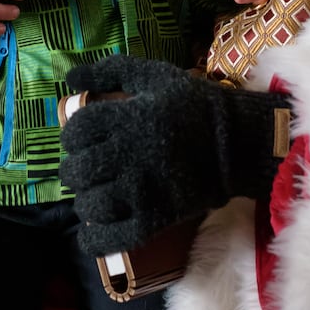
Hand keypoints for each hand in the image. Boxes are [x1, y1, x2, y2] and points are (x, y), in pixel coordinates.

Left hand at [60, 55, 288, 254]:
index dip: (72, 136)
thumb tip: (71, 76)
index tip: (82, 140)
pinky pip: (112, 238)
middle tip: (86, 171)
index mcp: (128, 117)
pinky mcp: (156, 218)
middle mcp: (130, 154)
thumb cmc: (193, 105)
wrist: (238, 142)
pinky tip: (94, 231)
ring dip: (86, 202)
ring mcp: (142, 189)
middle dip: (74, 171)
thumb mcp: (154, 75)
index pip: (77, 131)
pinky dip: (95, 239)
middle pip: (78, 171)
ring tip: (95, 196)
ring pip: (91, 205)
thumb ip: (110, 70)